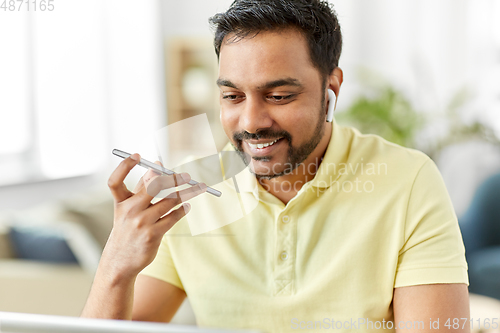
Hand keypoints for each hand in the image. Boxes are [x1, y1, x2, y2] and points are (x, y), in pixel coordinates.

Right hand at [101, 153, 206, 278]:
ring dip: (186, 193)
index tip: (137, 155)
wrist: (120, 261)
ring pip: (170, 201)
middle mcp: (129, 210)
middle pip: (153, 186)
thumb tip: (157, 167)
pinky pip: (173, 217)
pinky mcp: (153, 234)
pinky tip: (188, 206)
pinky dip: (183, 209)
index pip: (116, 180)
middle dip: (173, 178)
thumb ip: (141, 189)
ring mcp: (141, 223)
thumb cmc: (127, 230)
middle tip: (187, 176)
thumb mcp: (127, 210)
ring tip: (198, 188)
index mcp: (121, 202)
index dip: (124, 166)